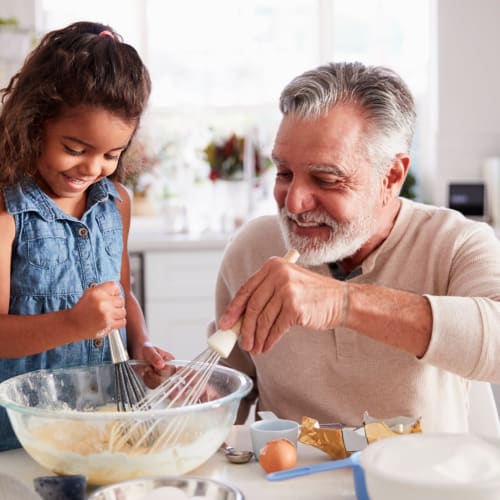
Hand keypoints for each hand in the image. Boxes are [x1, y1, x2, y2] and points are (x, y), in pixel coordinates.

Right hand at [70, 281, 125, 339]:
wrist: (73, 325)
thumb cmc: (82, 310)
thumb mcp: (89, 294)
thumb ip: (103, 290)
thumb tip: (117, 290)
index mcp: (97, 292)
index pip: (115, 286)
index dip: (115, 292)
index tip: (112, 297)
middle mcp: (102, 302)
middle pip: (121, 300)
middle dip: (116, 305)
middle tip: (108, 308)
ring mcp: (106, 313)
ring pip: (123, 311)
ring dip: (118, 314)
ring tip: (110, 315)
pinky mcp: (108, 324)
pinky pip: (122, 322)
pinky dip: (118, 322)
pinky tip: (112, 321)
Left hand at [133, 341, 175, 388]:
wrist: (139, 353)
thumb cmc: (147, 350)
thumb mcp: (149, 350)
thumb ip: (155, 357)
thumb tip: (161, 364)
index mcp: (170, 361)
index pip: (170, 371)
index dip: (160, 371)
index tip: (153, 367)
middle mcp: (169, 370)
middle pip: (165, 380)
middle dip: (153, 375)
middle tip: (147, 368)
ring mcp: (163, 377)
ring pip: (158, 385)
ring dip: (149, 378)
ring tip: (146, 370)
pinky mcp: (156, 382)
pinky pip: (153, 386)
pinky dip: (147, 381)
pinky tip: (146, 374)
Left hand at [218, 256, 345, 354]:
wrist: (341, 300)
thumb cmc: (312, 295)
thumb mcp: (287, 284)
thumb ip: (265, 294)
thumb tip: (239, 319)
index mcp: (273, 266)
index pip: (246, 289)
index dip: (233, 308)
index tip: (225, 323)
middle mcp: (279, 275)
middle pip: (253, 306)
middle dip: (244, 328)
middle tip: (241, 343)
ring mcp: (288, 290)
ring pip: (263, 320)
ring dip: (256, 338)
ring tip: (254, 348)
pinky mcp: (295, 307)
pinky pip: (275, 328)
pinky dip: (268, 340)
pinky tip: (266, 347)